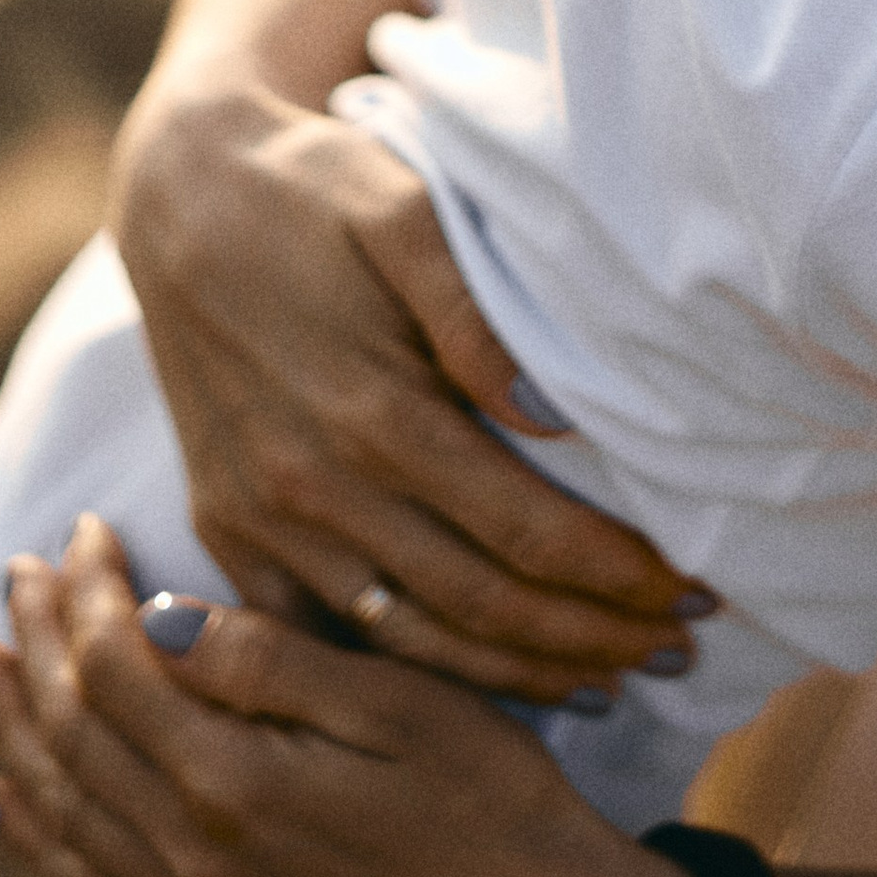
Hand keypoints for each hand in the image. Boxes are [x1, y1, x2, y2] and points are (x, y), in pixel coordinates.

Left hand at [0, 518, 700, 876]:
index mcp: (237, 784)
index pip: (120, 669)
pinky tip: (5, 800)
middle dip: (38, 641)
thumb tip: (160, 614)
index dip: (90, 590)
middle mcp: (196, 860)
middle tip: (14, 567)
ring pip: (67, 812)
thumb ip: (270, 662)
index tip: (84, 525)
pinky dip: (40, 840)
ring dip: (16, 728)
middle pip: (77, 735)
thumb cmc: (488, 797)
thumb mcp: (398, 702)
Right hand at [113, 75, 700, 697]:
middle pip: (480, 607)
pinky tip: (475, 686)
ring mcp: (263, 523)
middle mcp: (314, 489)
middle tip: (680, 648)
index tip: (693, 590)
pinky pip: (322, 641)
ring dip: (515, 676)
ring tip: (610, 682)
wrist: (182, 194)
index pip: (524, 533)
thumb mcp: (402, 211)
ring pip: (409, 643)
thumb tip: (550, 417)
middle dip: (591, 640)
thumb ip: (475, 314)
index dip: (617, 576)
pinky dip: (407, 677)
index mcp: (372, 415)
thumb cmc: (313, 191)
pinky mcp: (228, 532)